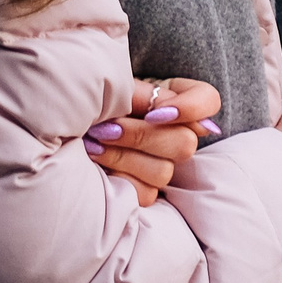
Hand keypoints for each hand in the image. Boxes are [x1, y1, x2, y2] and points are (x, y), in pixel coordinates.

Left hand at [85, 78, 222, 207]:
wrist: (73, 124)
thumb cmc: (95, 101)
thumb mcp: (116, 89)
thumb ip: (139, 93)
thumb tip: (160, 109)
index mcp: (175, 100)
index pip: (208, 101)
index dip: (189, 108)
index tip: (154, 113)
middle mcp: (177, 134)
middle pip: (185, 143)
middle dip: (140, 136)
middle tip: (106, 128)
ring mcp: (165, 165)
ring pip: (163, 171)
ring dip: (121, 156)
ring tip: (92, 143)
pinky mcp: (147, 189)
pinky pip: (145, 193)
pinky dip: (118, 177)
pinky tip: (97, 164)